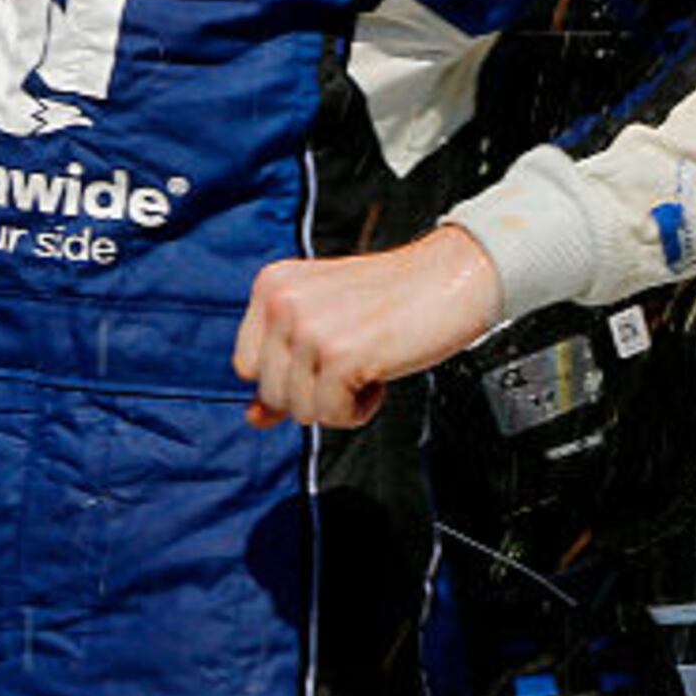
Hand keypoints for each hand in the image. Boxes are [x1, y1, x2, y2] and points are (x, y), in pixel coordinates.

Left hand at [234, 227, 503, 429]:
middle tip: (351, 363)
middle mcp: (283, 301)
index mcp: (272, 284)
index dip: (286, 377)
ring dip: (338, 402)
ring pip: (299, 410)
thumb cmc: (392, 299)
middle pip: (271, 394)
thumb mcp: (325, 320)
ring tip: (367, 364)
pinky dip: (359, 409)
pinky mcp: (340, 355)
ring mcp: (309, 327)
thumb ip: (284, 364)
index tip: (320, 363)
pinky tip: (379, 375)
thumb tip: (255, 417)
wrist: (449, 278)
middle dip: (313, 393)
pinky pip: (332, 416)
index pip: (245, 365)